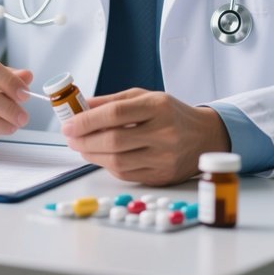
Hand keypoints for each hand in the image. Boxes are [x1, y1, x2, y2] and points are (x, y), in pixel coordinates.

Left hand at [61, 89, 230, 185]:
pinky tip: (99, 156)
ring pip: (118, 162)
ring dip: (91, 155)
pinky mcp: (162, 177)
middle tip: (69, 137)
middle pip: (114, 141)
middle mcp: (163, 133)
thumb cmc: (170, 113)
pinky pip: (126, 174)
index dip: (87, 120)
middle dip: (84, 140)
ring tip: (80, 146)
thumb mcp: (144, 97)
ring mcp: (164, 158)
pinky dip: (107, 165)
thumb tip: (79, 107)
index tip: (68, 123)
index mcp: (158, 107)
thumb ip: (111, 101)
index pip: (115, 114)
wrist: (205, 136)